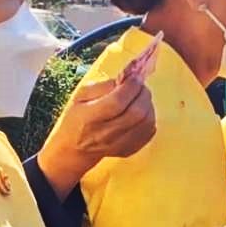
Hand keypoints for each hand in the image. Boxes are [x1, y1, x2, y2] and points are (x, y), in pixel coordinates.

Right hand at [37, 77, 156, 196]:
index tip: (134, 77)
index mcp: (90, 118)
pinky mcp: (130, 149)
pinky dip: (149, 117)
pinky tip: (141, 112)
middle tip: (140, 86)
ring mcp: (119, 144)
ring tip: (140, 98)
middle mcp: (105, 134)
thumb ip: (103, 86)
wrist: (75, 148)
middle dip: (143, 94)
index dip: (130, 87)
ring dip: (148, 105)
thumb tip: (126, 78)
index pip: (117, 102)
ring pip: (146, 122)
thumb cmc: (77, 117)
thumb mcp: (81, 96)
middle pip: (136, 113)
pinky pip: (149, 131)